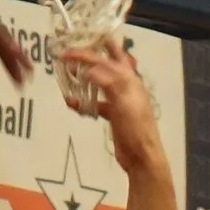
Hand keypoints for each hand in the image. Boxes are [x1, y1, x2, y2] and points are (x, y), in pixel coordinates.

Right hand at [60, 39, 163, 165]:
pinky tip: (71, 103)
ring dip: (84, 78)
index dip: (87, 53)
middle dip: (88, 57)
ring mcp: (119, 101)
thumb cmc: (136, 129)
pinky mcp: (113, 115)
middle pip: (106, 65)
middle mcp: (125, 87)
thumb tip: (89, 70)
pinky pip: (96, 104)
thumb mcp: (123, 102)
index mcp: (130, 81)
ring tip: (69, 74)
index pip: (106, 60)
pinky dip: (84, 102)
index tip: (67, 52)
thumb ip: (108, 83)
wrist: (142, 157)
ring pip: (99, 84)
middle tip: (70, 54)